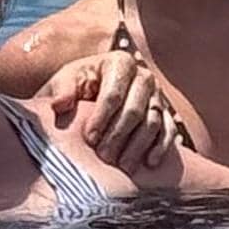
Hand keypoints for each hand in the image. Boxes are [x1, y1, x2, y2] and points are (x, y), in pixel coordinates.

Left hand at [41, 51, 180, 172]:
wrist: (88, 98)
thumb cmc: (75, 88)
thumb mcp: (64, 83)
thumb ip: (62, 90)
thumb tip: (60, 104)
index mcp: (120, 62)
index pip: (114, 93)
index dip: (102, 117)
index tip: (89, 138)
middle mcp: (144, 76)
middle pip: (136, 109)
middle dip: (119, 134)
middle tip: (104, 157)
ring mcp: (157, 96)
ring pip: (153, 122)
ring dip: (138, 146)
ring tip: (122, 166)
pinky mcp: (165, 115)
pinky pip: (168, 131)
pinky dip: (160, 147)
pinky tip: (149, 163)